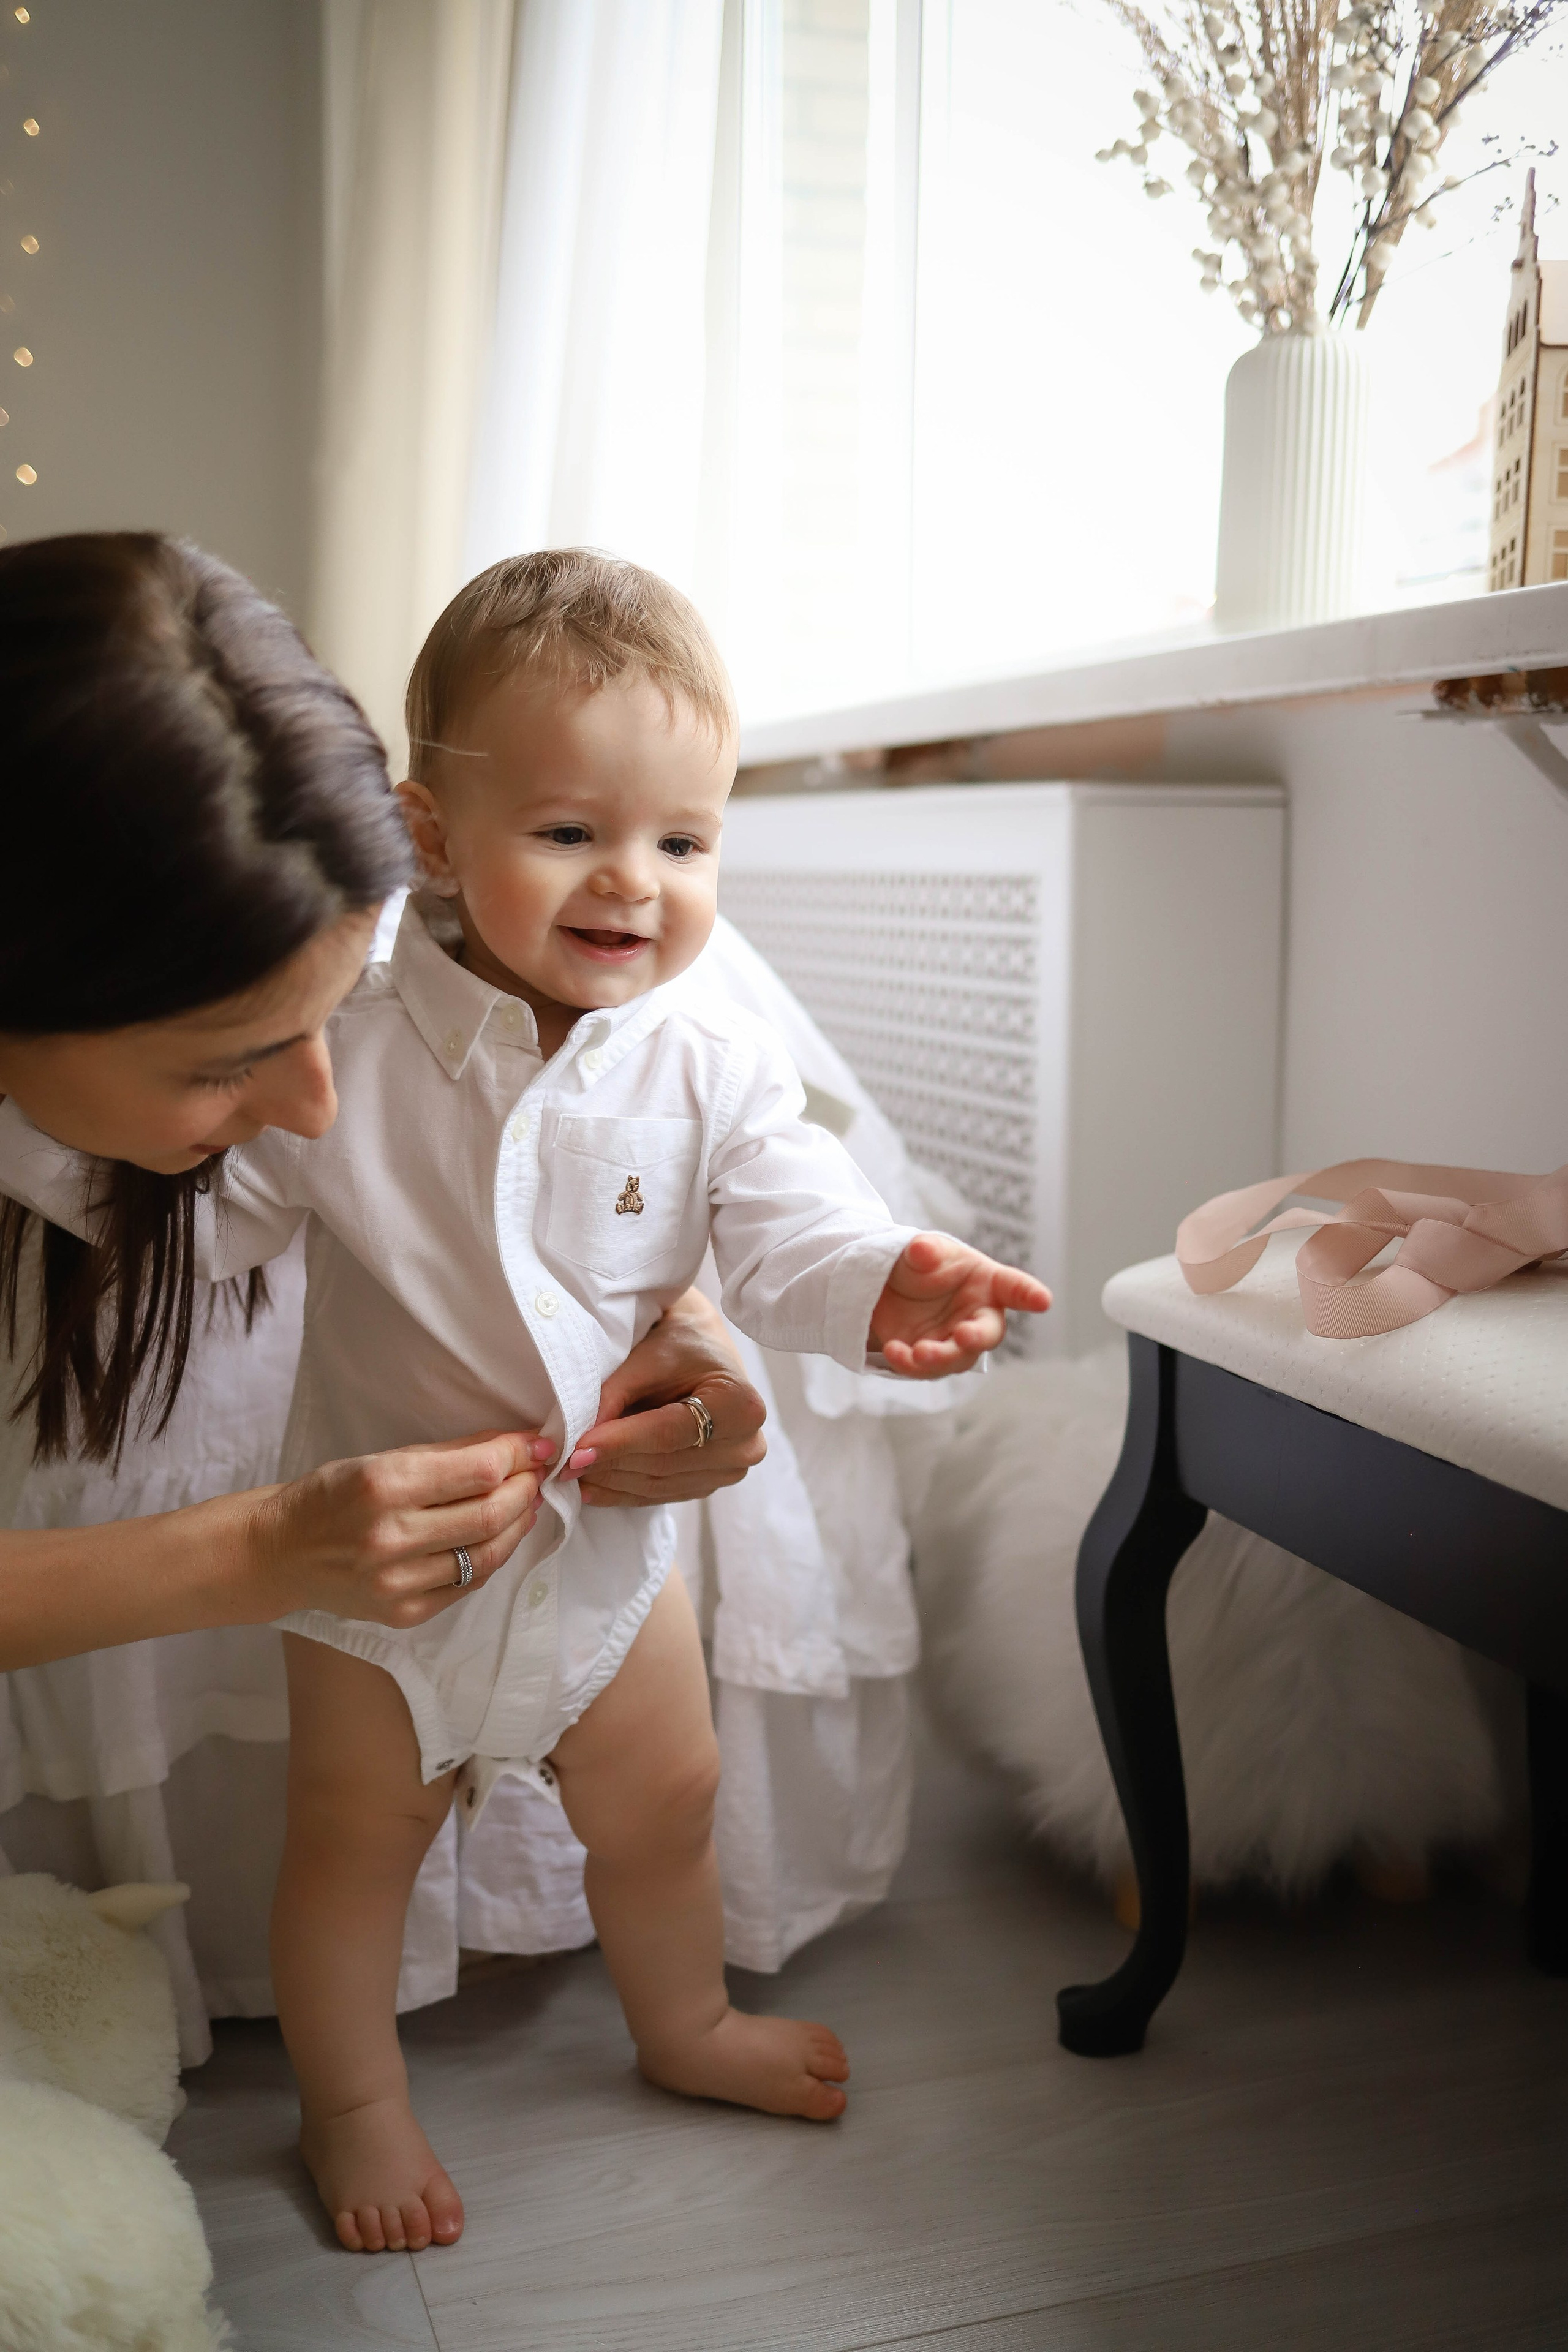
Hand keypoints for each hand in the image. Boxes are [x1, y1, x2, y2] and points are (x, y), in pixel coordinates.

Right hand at [250, 1430, 555, 1628]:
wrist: (280, 1553)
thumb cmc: (329, 1497)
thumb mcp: (380, 1460)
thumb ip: (447, 1455)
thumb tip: (512, 1446)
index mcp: (384, 1486)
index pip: (477, 1471)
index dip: (517, 1456)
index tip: (538, 1446)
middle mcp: (391, 1537)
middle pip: (490, 1513)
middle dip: (525, 1489)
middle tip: (537, 1474)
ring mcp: (397, 1582)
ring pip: (487, 1554)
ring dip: (517, 1525)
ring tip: (525, 1504)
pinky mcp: (402, 1613)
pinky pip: (466, 1584)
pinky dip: (490, 1557)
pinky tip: (495, 1538)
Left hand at [564, 1289, 766, 1506]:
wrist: (704, 1347)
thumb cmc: (679, 1342)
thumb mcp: (647, 1358)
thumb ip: (614, 1397)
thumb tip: (577, 1442)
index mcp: (741, 1406)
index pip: (668, 1434)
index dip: (619, 1444)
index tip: (576, 1452)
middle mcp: (746, 1445)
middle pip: (664, 1463)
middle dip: (609, 1465)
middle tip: (562, 1466)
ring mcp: (732, 1470)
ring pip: (659, 1485)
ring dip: (611, 1483)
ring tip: (570, 1479)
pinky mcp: (712, 1483)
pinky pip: (663, 1493)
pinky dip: (624, 1492)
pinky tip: (592, 1489)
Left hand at [869, 1232, 1050, 1375]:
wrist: (885, 1290)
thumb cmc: (919, 1265)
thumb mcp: (920, 1251)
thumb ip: (924, 1250)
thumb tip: (922, 1249)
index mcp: (987, 1284)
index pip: (1013, 1288)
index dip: (1029, 1294)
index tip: (1043, 1300)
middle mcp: (977, 1316)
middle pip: (988, 1334)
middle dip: (977, 1337)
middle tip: (962, 1336)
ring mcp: (955, 1342)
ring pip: (958, 1359)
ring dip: (939, 1358)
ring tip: (918, 1351)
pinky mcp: (931, 1360)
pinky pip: (927, 1370)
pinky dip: (910, 1365)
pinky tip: (893, 1350)